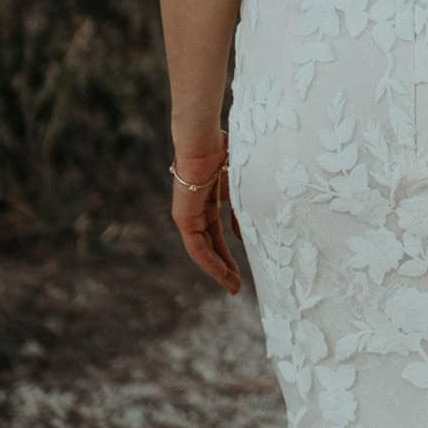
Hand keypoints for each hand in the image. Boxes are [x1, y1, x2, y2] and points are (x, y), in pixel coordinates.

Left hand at [172, 140, 243, 295]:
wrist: (203, 141)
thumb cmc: (223, 151)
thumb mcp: (238, 185)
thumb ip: (239, 210)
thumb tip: (243, 236)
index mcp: (209, 199)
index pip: (218, 232)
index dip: (230, 250)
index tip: (244, 266)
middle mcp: (196, 210)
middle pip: (211, 245)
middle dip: (225, 265)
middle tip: (238, 285)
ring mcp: (188, 215)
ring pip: (203, 250)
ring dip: (218, 269)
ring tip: (233, 287)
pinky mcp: (183, 218)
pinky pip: (196, 246)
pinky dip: (209, 261)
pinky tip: (221, 274)